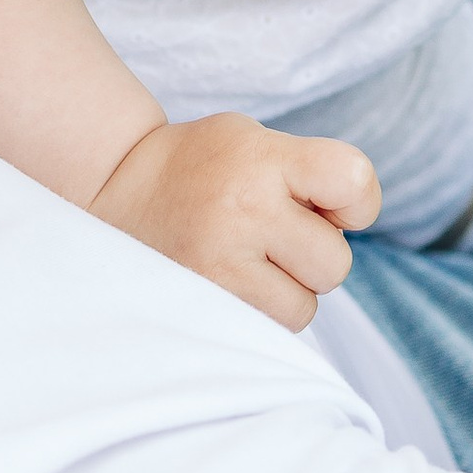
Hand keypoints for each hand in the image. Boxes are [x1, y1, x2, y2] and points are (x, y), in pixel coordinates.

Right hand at [90, 115, 380, 329]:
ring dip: (288, 291)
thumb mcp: (255, 141)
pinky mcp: (200, 306)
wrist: (115, 190)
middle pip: (335, 263)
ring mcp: (218, 266)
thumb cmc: (204, 166)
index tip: (330, 203)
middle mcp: (243, 211)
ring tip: (248, 260)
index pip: (353, 180)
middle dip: (315, 253)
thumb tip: (353, 227)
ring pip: (305, 308)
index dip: (358, 201)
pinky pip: (269, 331)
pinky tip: (232, 282)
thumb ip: (310, 175)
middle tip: (273, 233)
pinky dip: (261, 314)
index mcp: (262, 159)